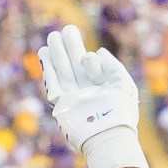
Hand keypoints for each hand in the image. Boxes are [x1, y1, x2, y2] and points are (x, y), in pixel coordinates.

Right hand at [38, 25, 139, 152]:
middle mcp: (89, 92)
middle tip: (66, 30)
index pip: (93, 68)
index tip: (87, 56)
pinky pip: (54, 83)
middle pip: (76, 66)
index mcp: (104, 89)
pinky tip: (44, 53)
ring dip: (57, 54)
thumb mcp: (123, 84)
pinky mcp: (62, 105)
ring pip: (64, 72)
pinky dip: (48, 68)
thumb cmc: (120, 112)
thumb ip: (113, 66)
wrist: (108, 136)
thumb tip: (99, 51)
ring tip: (53, 37)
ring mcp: (75, 98)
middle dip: (70, 48)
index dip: (89, 59)